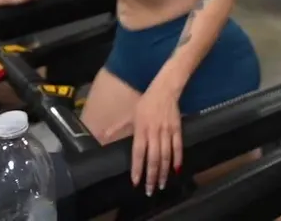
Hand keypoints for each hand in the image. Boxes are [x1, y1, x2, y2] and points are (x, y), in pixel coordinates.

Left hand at [114, 78, 182, 195]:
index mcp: (141, 129)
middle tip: (150, 190)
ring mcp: (167, 131)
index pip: (138, 152)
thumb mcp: (130, 114)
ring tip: (162, 185)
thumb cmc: (145, 103)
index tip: (136, 182)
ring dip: (164, 172)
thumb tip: (103, 136)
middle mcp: (154, 132)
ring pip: (166, 155)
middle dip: (152, 176)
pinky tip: (176, 170)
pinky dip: (178, 159)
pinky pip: (178, 147)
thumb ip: (118, 127)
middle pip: (153, 158)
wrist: (165, 90)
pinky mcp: (177, 129)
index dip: (137, 168)